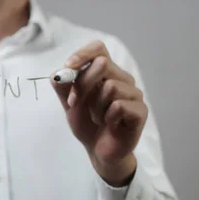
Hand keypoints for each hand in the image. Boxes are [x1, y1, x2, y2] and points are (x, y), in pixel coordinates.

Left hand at [51, 40, 147, 186]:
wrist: (99, 151)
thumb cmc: (87, 123)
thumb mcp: (69, 103)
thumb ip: (62, 86)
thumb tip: (57, 74)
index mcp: (106, 72)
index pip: (99, 48)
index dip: (82, 54)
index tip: (68, 67)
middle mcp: (122, 78)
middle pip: (102, 64)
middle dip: (82, 85)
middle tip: (75, 103)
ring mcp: (134, 94)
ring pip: (110, 87)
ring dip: (96, 106)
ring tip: (98, 117)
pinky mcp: (140, 111)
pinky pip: (119, 106)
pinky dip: (108, 118)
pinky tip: (110, 125)